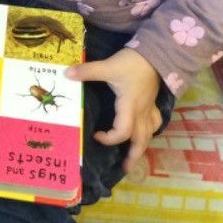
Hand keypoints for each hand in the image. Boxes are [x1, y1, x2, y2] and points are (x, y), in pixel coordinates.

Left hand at [65, 48, 162, 173]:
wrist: (156, 54)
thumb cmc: (132, 63)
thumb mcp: (108, 66)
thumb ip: (87, 71)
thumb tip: (66, 74)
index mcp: (129, 107)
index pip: (122, 132)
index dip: (109, 138)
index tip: (96, 134)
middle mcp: (141, 112)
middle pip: (141, 141)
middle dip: (133, 155)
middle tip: (125, 168)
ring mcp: (148, 108)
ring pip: (150, 134)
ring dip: (141, 146)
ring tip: (133, 156)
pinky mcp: (153, 103)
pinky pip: (154, 123)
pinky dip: (150, 131)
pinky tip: (145, 132)